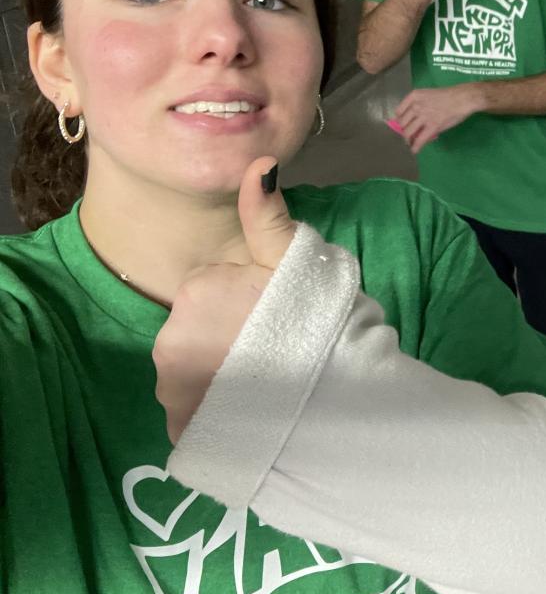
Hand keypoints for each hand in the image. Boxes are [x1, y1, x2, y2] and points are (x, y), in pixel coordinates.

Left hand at [153, 157, 295, 443]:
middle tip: (273, 347)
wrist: (329, 394)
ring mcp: (172, 391)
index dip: (245, 304)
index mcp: (195, 292)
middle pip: (195, 334)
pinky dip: (211, 415)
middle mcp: (168, 342)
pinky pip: (190, 415)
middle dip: (226, 340)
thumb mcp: (294, 257)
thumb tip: (260, 164)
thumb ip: (267, 214)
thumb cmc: (314, 318)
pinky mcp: (180, 430)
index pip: (210, 294)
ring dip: (217, 379)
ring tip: (265, 384)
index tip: (275, 315)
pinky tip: (246, 412)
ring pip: (191, 375)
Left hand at [394, 86, 481, 151]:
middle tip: (408, 135)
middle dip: (404, 130)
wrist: (463, 98)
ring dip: (408, 140)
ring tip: (411, 143)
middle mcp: (416, 106)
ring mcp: (423, 116)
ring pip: (408, 132)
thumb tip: (414, 120)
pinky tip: (414, 150)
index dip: (399, 120)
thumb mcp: (429, 95)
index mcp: (414, 96)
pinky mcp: (432, 126)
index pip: (399, 111)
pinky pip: (420, 139)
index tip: (403, 124)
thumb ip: (420, 105)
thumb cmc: (449, 96)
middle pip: (402, 123)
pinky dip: (415, 147)